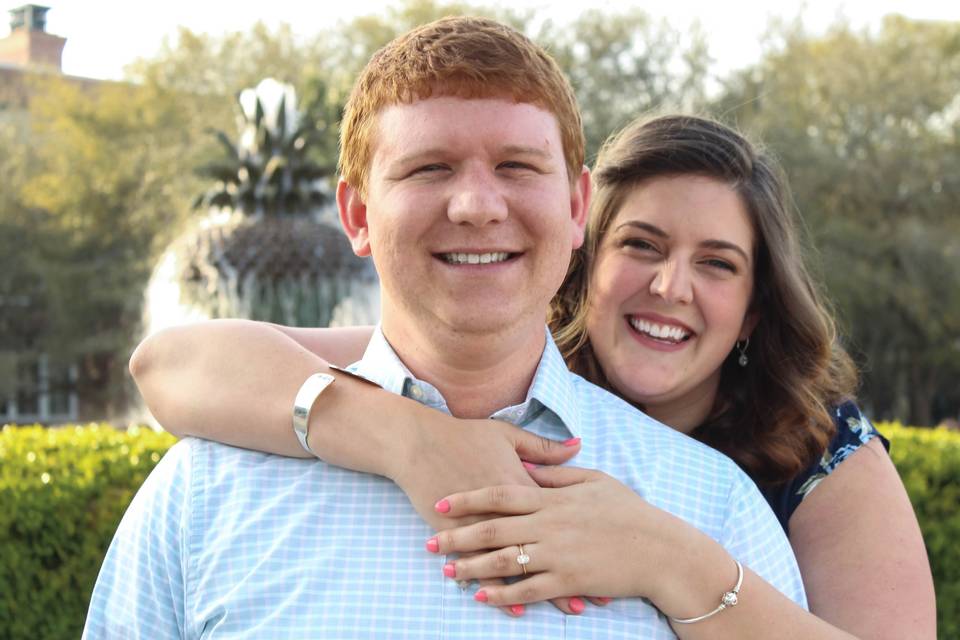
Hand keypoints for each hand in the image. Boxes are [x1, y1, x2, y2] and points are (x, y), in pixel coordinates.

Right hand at [387, 412, 585, 614]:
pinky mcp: (461, 536)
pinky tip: (519, 607)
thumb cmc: (466, 436)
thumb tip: (577, 445)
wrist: (419, 442)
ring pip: (519, 563)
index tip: (609, 556)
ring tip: (569, 607)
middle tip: (598, 593)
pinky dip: (503, 590)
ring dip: (545, 587)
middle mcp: (507, 510)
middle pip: (546, 545)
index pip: (560, 516)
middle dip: (573, 570)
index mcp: (522, 484)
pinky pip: (485, 569)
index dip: (584, 537)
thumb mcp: (508, 435)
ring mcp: (482, 525)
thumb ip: (544, 447)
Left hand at [427, 465, 717, 614]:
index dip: (468, 498)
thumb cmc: (630, 512)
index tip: (441, 501)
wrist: (661, 550)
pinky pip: (528, 589)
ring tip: (447, 570)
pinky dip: (503, 594)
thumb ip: (558, 474)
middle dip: (457, 536)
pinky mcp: (568, 581)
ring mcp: (558, 555)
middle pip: (493, 529)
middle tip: (430, 542)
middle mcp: (550, 525)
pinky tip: (482, 596)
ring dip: (471, 567)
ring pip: (504, 561)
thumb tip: (529, 468)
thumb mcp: (595, 481)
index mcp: (553, 499)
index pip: (500, 495)